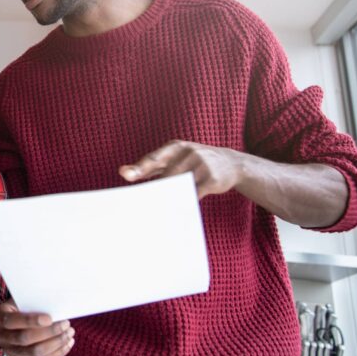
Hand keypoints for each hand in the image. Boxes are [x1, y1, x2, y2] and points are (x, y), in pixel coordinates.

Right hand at [0, 299, 73, 355]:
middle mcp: (2, 337)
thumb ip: (32, 302)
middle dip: (49, 332)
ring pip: (35, 353)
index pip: (13, 321)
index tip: (50, 318)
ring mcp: (10, 352)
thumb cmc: (20, 306)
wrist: (9, 321)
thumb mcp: (20, 300)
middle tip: (66, 324)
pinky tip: (67, 344)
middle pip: (25, 339)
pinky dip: (56, 354)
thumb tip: (54, 304)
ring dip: (56, 344)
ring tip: (69, 334)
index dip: (31, 321)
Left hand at [119, 140, 242, 198]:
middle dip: (156, 190)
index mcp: (175, 147)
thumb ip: (152, 165)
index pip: (153, 158)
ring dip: (170, 197)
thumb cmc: (194, 162)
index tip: (125, 174)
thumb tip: (125, 172)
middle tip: (142, 204)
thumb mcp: (175, 157)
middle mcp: (189, 153)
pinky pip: (194, 194)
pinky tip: (181, 207)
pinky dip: (186, 201)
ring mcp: (202, 165)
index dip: (139, 167)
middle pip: (167, 175)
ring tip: (161, 208)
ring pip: (180, 185)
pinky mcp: (212, 179)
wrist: (231, 163)